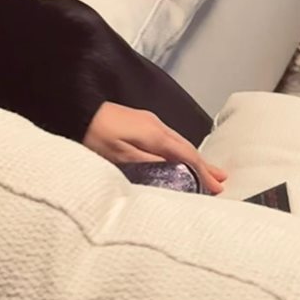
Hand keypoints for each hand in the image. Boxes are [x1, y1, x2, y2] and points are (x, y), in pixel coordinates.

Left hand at [82, 102, 226, 193]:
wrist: (78, 111)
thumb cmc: (96, 135)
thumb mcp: (121, 156)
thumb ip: (150, 164)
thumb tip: (174, 173)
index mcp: (155, 134)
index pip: (187, 155)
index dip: (203, 173)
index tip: (216, 188)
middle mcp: (156, 125)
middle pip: (187, 148)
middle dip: (204, 165)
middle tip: (221, 180)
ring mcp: (149, 121)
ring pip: (179, 143)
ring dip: (194, 158)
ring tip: (208, 172)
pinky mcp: (141, 122)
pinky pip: (169, 139)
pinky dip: (181, 151)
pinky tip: (182, 158)